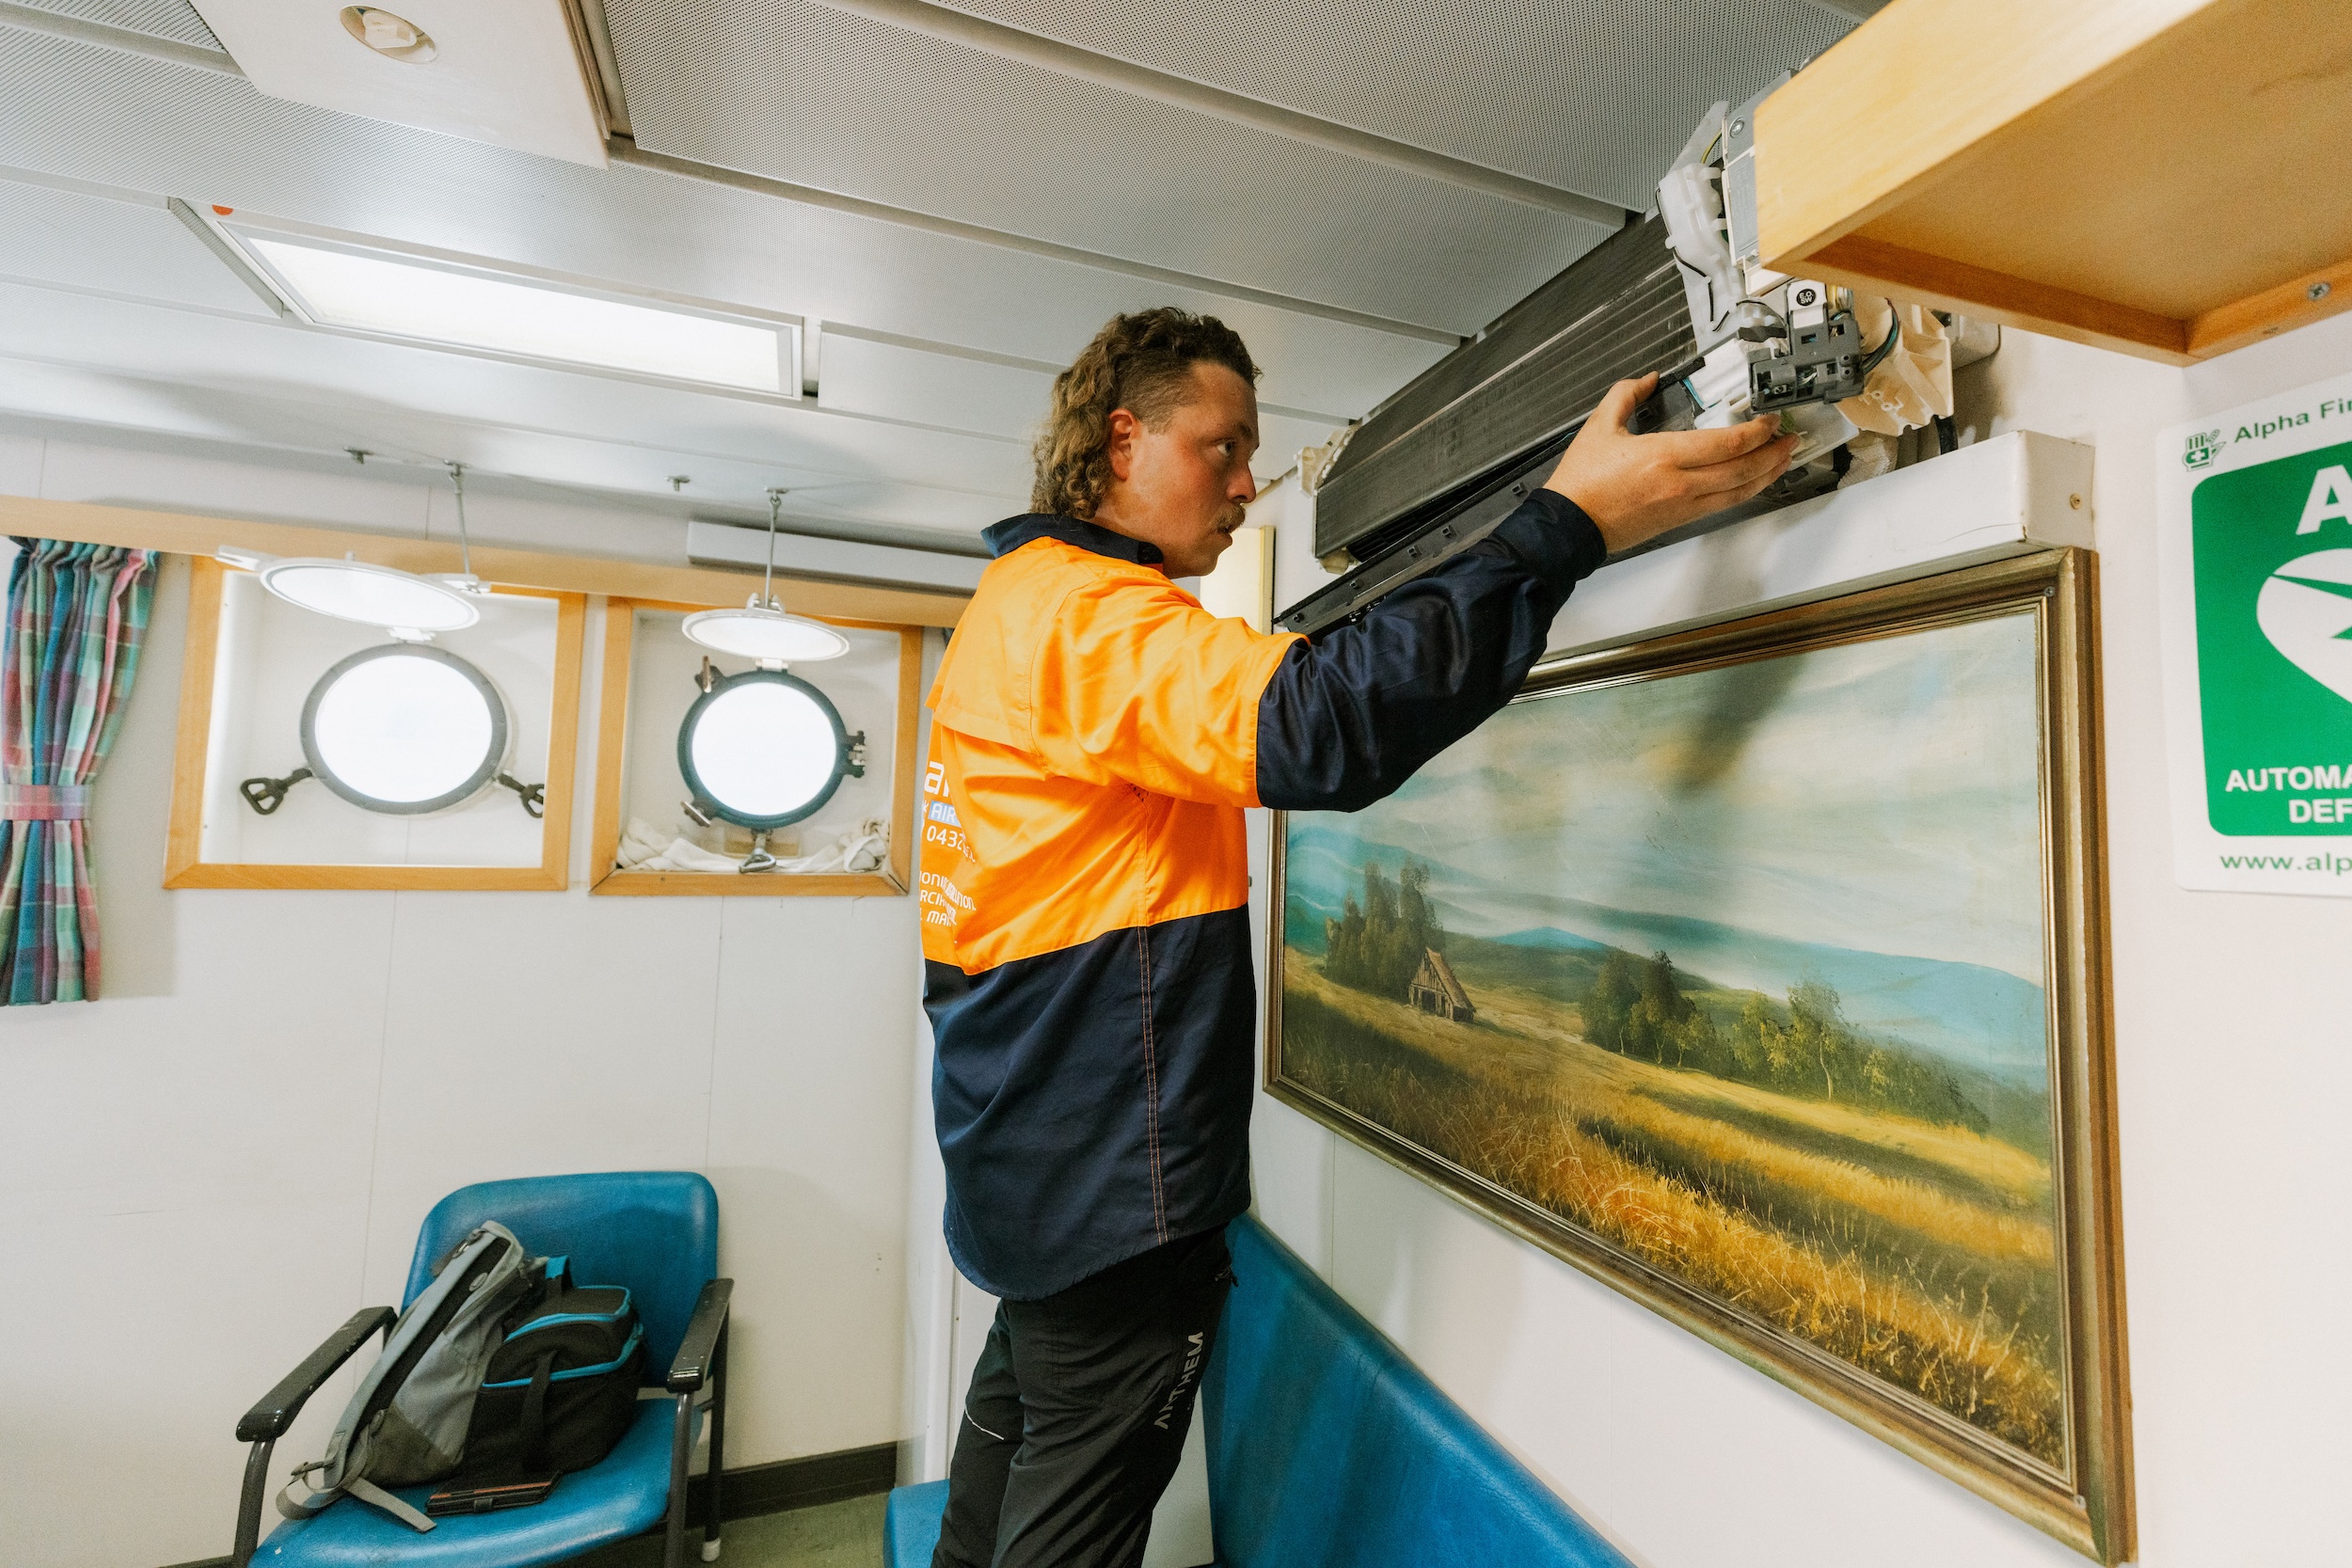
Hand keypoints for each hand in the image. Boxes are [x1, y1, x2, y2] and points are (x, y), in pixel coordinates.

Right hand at [1542, 375, 1797, 553]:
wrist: (1569, 527)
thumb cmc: (1581, 485)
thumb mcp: (1599, 427)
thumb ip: (1625, 395)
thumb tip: (1647, 379)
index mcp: (1663, 456)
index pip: (1727, 443)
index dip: (1757, 430)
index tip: (1769, 419)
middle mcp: (1680, 484)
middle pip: (1743, 469)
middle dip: (1773, 452)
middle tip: (1789, 437)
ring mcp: (1683, 506)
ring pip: (1739, 492)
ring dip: (1767, 475)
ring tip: (1782, 460)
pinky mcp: (1679, 520)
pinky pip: (1723, 505)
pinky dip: (1745, 492)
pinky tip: (1753, 482)